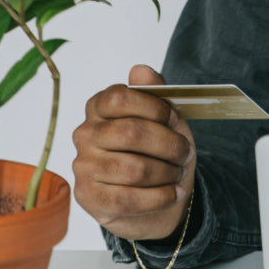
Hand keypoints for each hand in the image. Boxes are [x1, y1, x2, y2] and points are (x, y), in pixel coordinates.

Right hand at [72, 64, 195, 240]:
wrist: (154, 196)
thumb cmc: (158, 150)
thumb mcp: (165, 119)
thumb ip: (155, 92)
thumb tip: (140, 70)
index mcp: (99, 107)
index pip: (120, 98)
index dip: (154, 108)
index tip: (173, 119)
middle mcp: (85, 133)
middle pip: (130, 133)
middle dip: (169, 145)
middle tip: (185, 153)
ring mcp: (83, 165)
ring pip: (133, 169)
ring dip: (167, 173)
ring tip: (179, 173)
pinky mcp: (88, 196)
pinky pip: (127, 199)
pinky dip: (160, 198)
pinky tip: (173, 194)